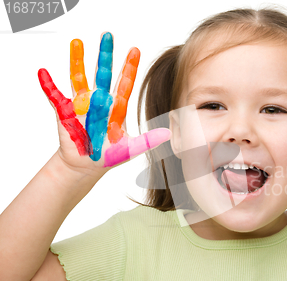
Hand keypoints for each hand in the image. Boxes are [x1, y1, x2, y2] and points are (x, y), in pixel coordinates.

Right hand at [38, 32, 169, 173]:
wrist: (87, 165)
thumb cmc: (109, 155)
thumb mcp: (130, 149)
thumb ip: (148, 140)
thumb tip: (168, 134)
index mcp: (116, 107)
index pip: (124, 83)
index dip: (130, 67)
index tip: (135, 50)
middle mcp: (99, 101)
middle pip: (103, 74)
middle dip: (106, 55)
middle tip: (108, 35)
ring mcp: (81, 105)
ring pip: (79, 78)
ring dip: (78, 61)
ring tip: (77, 42)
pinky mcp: (65, 112)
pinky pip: (55, 97)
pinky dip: (49, 85)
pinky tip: (43, 72)